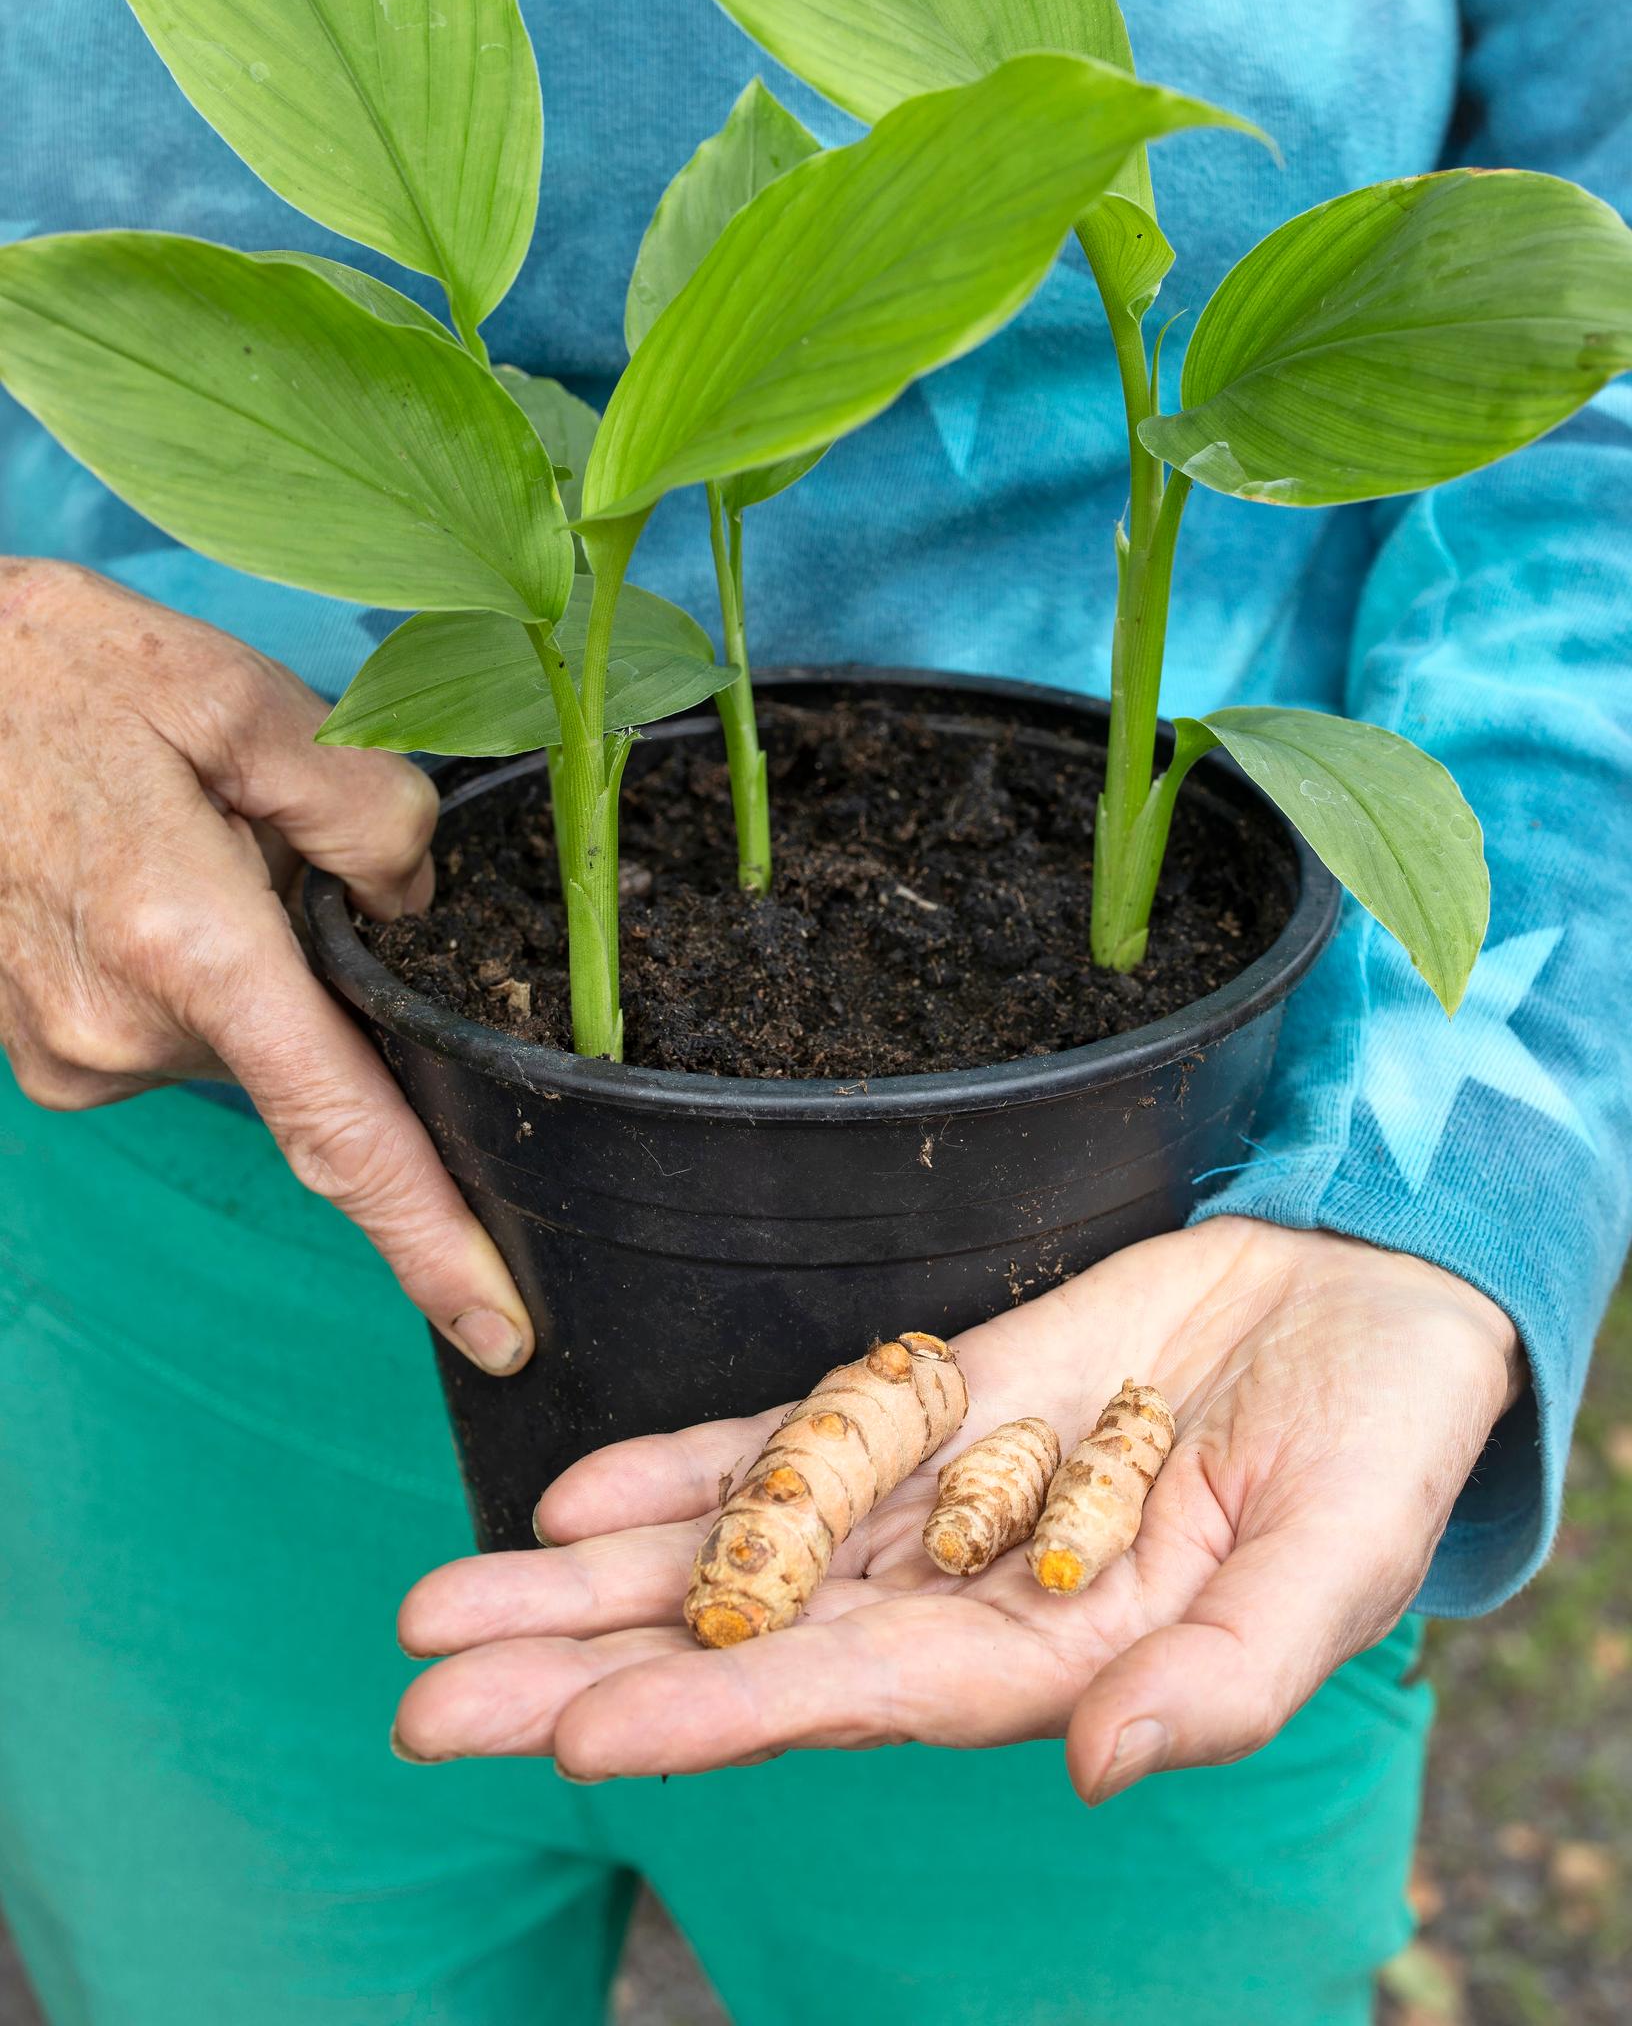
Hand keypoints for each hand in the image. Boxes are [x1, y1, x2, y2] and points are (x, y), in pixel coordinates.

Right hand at [0, 558, 530, 1373]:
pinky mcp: (42, 1054)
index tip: (500, 1328)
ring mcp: (67, 1055)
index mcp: (187, 945)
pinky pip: (172, 1033)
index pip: (342, 1130)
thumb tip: (417, 911)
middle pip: (309, 1059)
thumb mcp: (240, 698)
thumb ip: (365, 807)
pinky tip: (145, 873)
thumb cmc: (60, 674)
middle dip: (332, 979)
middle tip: (265, 838)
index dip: (430, 1238)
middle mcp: (121, 1032)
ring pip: (240, 1043)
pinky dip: (196, 970)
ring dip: (254, 965)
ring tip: (180, 836)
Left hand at [395, 1216, 1519, 1793]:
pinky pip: (792, 1441)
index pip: (855, 1697)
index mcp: (1052, 1657)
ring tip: (442, 1608)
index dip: (719, 1710)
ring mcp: (935, 1497)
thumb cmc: (1382, 1443)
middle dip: (587, 1668)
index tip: (580, 1732)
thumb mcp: (1339, 1562)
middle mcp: (962, 1594)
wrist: (1367, 1293)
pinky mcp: (935, 1399)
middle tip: (427, 1700)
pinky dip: (686, 1466)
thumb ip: (1226, 1676)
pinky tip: (574, 1494)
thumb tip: (1100, 1770)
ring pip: (738, 1545)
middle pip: (747, 1640)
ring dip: (592, 1579)